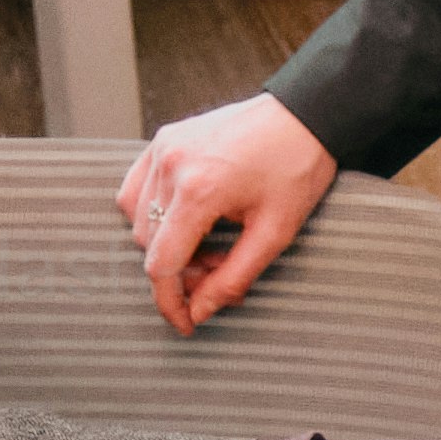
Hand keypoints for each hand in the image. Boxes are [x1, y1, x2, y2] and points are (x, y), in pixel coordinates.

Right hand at [121, 96, 337, 327]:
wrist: (304, 115)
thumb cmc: (297, 169)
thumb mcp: (274, 234)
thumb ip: (232, 279)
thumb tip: (200, 312)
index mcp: (199, 191)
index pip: (161, 265)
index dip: (169, 303)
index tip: (185, 324)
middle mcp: (171, 166)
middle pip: (149, 245)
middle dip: (182, 270)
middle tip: (222, 268)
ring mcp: (163, 148)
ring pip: (139, 220)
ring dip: (169, 243)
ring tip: (213, 242)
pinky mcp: (163, 139)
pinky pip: (136, 189)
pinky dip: (153, 213)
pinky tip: (187, 218)